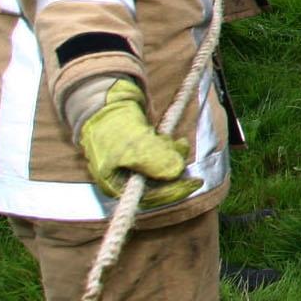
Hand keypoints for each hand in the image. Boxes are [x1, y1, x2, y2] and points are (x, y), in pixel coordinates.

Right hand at [78, 80, 200, 208]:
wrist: (105, 104)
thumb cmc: (112, 126)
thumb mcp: (132, 144)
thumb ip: (153, 159)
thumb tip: (176, 172)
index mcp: (115, 185)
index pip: (150, 197)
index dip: (175, 190)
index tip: (195, 181)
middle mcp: (124, 180)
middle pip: (158, 183)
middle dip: (172, 164)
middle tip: (181, 144)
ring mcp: (132, 168)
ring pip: (162, 168)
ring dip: (170, 152)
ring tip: (169, 137)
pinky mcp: (141, 154)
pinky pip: (161, 156)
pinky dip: (167, 147)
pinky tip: (165, 136)